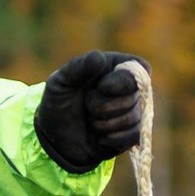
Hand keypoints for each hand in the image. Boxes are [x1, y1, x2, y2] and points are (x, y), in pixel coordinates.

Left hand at [34, 51, 145, 173]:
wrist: (56, 137)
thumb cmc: (59, 102)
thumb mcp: (60, 82)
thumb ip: (78, 67)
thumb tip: (98, 57)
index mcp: (115, 68)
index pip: (138, 69)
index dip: (124, 80)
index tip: (102, 87)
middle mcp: (129, 89)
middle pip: (132, 97)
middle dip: (103, 106)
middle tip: (86, 106)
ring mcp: (132, 112)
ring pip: (132, 118)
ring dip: (103, 124)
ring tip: (90, 121)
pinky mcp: (132, 134)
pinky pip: (134, 136)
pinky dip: (113, 138)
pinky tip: (99, 138)